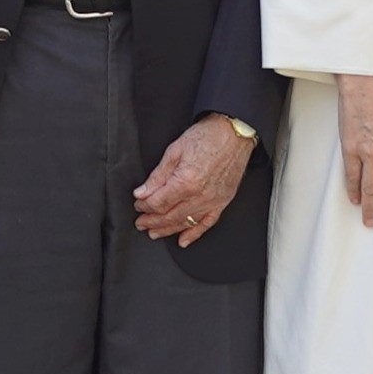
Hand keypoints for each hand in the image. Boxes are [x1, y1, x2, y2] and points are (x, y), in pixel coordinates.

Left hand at [133, 114, 254, 245]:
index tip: (138, 203)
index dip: (144, 205)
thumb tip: (142, 192)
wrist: (234, 132)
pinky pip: (207, 223)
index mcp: (186, 181)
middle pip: (169, 216)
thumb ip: (157, 175)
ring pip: (185, 223)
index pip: (158, 202)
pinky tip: (183, 240)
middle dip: (151, 221)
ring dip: (167, 230)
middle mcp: (199, 195)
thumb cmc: (208, 136)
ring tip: (154, 232)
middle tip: (141, 222)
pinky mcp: (222, 202)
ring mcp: (212, 201)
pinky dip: (194, 234)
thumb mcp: (175, 151)